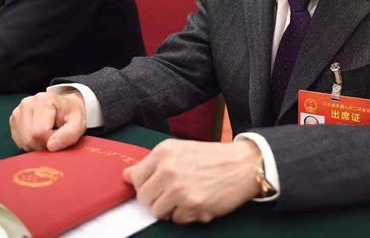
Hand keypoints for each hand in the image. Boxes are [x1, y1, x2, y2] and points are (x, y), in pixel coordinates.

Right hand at [9, 91, 86, 151]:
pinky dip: (30, 144)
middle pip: (29, 138)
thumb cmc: (71, 115)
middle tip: (54, 138)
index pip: (40, 132)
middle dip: (43, 145)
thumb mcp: (78, 124)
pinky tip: (38, 136)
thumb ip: (69, 135)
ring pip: (23, 141)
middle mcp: (27, 103)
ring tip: (47, 136)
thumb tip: (51, 146)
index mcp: (43, 100)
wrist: (64, 107)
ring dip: (36, 146)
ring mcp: (17, 111)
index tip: (59, 136)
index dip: (51, 141)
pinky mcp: (13, 120)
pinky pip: (19, 141)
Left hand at [123, 139, 261, 223]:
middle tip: (172, 193)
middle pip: (143, 198)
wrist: (243, 165)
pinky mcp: (192, 206)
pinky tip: (199, 202)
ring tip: (186, 198)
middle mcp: (168, 169)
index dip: (144, 185)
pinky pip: (177, 220)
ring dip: (170, 209)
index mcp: (163, 152)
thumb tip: (126, 175)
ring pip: (157, 212)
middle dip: (155, 199)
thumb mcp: (180, 150)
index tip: (155, 186)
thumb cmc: (211, 157)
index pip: (135, 178)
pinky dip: (187, 215)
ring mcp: (179, 189)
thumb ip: (152, 163)